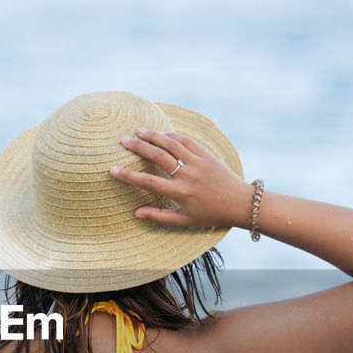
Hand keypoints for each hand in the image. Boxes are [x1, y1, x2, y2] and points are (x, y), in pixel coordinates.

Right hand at [110, 128, 251, 229]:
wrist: (240, 203)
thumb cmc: (211, 214)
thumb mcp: (185, 220)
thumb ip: (159, 216)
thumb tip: (136, 213)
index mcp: (180, 193)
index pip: (148, 182)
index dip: (128, 176)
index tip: (113, 169)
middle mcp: (188, 176)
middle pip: (158, 157)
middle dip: (138, 147)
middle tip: (123, 140)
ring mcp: (198, 163)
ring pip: (172, 144)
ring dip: (154, 136)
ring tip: (139, 131)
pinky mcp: (207, 155)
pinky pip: (186, 141)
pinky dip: (172, 135)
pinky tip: (161, 133)